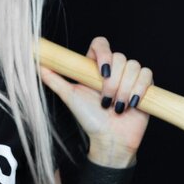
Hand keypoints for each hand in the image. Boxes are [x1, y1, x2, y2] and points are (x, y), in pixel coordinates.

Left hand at [40, 36, 153, 165]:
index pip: (101, 44)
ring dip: (125, 89)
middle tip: (105, 101)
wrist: (110, 139)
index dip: (104, 53)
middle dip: (112, 83)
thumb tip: (37, 63)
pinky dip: (139, 90)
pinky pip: (147, 75)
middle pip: (120, 57)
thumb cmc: (90, 119)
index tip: (102, 72)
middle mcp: (114, 69)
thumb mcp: (70, 97)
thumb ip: (54, 79)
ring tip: (117, 107)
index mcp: (95, 67)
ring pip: (134, 66)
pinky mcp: (146, 85)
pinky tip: (132, 104)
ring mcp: (130, 76)